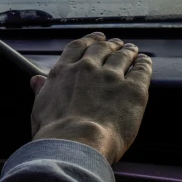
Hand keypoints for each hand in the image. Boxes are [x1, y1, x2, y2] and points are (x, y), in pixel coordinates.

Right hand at [29, 32, 152, 163]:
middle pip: (101, 49)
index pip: (77, 48)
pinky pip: (141, 70)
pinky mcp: (132, 90)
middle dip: (110, 44)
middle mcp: (86, 69)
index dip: (88, 40)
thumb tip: (37, 80)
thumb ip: (41, 91)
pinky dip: (144, 63)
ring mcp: (110, 77)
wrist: (76, 143)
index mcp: (63, 72)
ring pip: (122, 56)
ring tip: (132, 50)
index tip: (95, 39)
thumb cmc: (55, 133)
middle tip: (116, 43)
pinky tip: (145, 61)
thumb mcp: (40, 109)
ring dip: (128, 51)